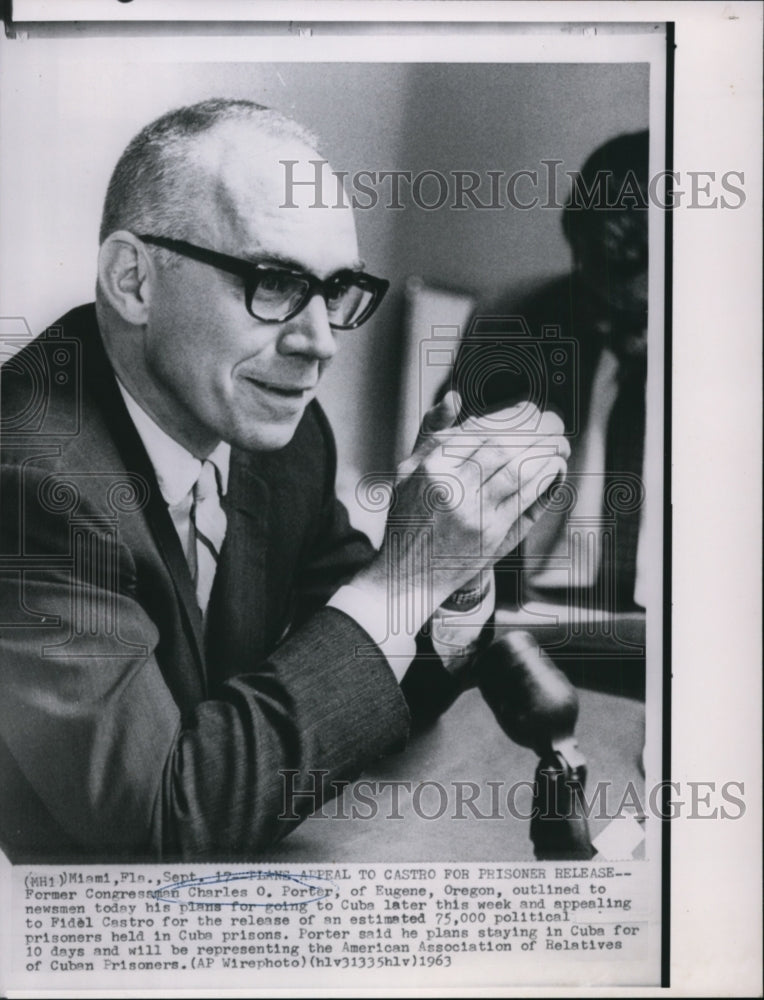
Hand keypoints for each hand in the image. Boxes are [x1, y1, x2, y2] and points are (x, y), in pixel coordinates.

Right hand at [356, 398, 568, 631]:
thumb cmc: (410, 515)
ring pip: (518, 468)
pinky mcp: (491, 532)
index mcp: (430, 464)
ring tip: (559, 441)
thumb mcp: (408, 470)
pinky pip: (526, 496)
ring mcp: (472, 511)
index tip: (529, 408)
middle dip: (534, 429)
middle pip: (503, 445)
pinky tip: (554, 466)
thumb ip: (432, 431)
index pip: (480, 429)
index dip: (511, 414)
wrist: (408, 573)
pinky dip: (545, 477)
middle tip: (553, 421)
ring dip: (546, 451)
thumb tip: (455, 395)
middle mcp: (450, 485)